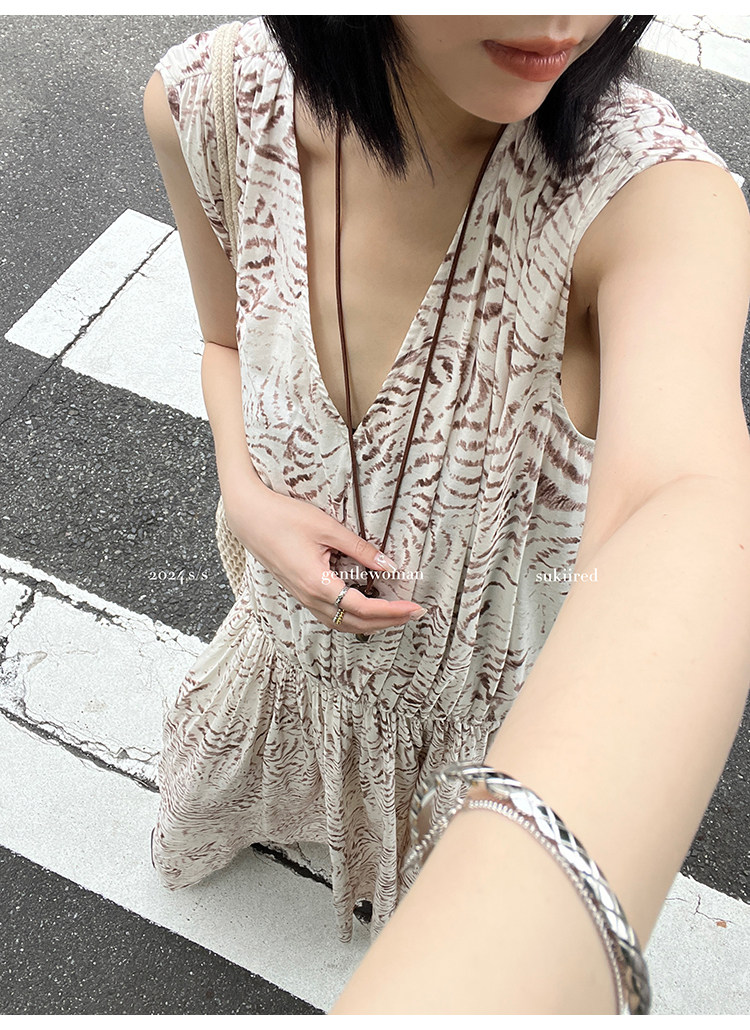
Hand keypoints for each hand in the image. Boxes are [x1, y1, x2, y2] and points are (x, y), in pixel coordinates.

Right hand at [224, 481, 425, 633]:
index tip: (414, 607)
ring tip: (395, 614)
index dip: (392, 611)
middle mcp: (309, 598)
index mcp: (317, 583)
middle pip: (355, 623)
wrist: (250, 517)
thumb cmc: (285, 517)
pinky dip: (353, 618)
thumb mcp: (328, 528)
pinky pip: (331, 616)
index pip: (362, 608)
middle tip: (414, 613)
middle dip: (388, 622)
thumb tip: (389, 565)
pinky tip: (366, 608)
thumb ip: (360, 549)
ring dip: (371, 624)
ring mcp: (303, 598)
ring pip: (342, 624)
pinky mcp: (300, 593)